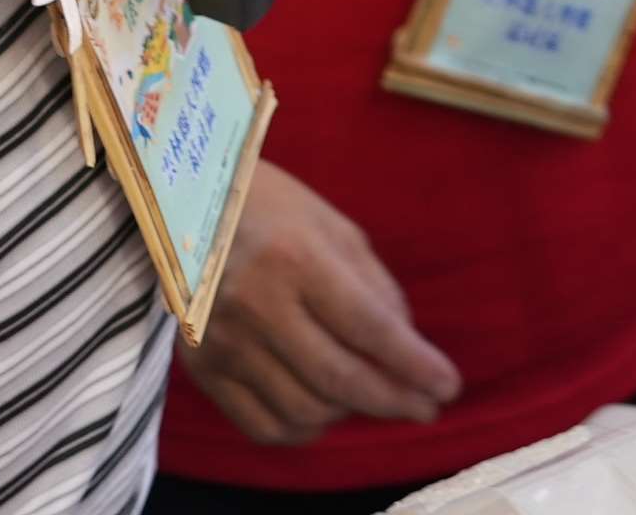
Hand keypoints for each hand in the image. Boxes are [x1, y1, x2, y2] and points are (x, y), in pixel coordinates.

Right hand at [182, 163, 461, 441]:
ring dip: (351, 412)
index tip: (448, 386)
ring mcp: (222, 341)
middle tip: (426, 407)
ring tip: (373, 396)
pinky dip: (304, 429)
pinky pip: (263, 425)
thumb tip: (409, 353)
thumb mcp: (337, 231)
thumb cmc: (276, 211)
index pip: (368, 327)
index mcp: (295, 258)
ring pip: (304, 409)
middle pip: (338, 378)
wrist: (188, 206)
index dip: (414, 364)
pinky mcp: (201, 368)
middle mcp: (255, 303)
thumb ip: (376, 291)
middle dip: (394, 401)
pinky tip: (326, 410)